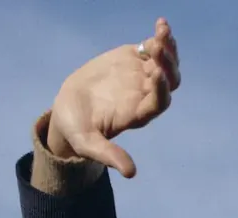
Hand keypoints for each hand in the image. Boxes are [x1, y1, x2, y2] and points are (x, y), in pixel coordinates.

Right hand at [47, 17, 180, 177]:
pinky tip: (161, 23)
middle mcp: (146, 95)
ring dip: (167, 47)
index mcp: (139, 114)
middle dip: (166, 64)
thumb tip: (131, 173)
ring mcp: (142, 75)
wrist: (69, 108)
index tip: (156, 73)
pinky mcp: (135, 59)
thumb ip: (108, 155)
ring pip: (165, 61)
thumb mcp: (88, 144)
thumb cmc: (78, 130)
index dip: (161, 89)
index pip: (159, 103)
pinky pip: (153, 47)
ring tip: (162, 30)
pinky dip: (160, 36)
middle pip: (167, 80)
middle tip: (157, 47)